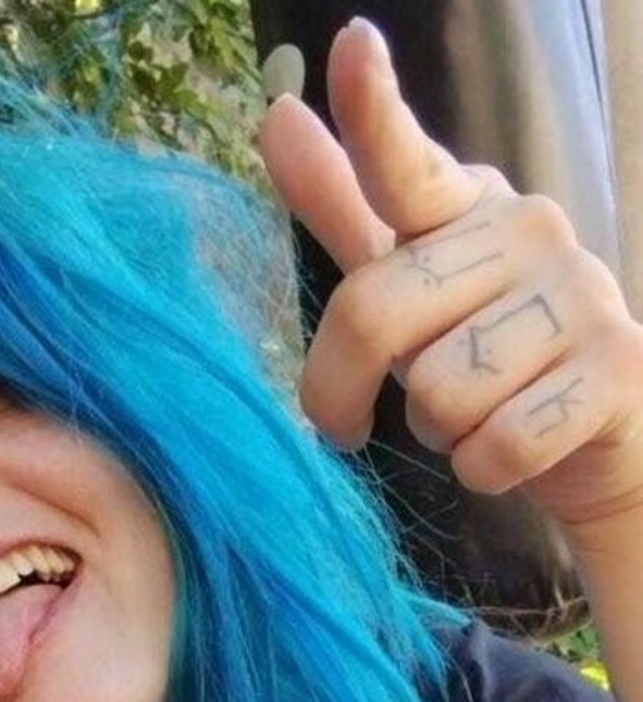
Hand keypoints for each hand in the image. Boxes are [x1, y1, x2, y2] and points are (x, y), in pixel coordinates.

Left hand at [259, 16, 642, 549]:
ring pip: (439, 393)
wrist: (594, 444)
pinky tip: (505, 453)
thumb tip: (276, 117)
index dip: (373, 112)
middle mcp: (530, 230)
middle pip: (377, 313)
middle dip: (344, 390)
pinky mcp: (615, 371)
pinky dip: (483, 470)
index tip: (350, 48)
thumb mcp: (406, 293)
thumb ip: (345, 214)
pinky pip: (497, 445)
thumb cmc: (485, 363)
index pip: (404, 164)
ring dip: (436, 434)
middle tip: (352, 421)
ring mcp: (581, 295)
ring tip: (469, 419)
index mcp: (468, 207)